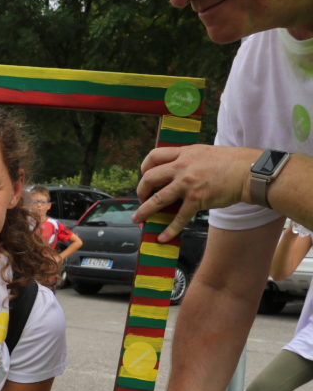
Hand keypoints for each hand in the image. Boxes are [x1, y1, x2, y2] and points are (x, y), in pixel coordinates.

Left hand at [135, 145, 259, 241]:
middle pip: (149, 177)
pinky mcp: (196, 199)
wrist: (251, 172)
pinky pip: (178, 217)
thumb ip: (189, 159)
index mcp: (185, 153)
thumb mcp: (206, 153)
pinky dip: (169, 229)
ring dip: (144, 211)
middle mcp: (183, 166)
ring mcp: (188, 183)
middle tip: (141, 198)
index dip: (144, 167)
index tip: (144, 175)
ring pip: (157, 199)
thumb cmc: (233, 163)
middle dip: (141, 190)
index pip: (154, 156)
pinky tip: (163, 237)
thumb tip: (177, 170)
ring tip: (138, 218)